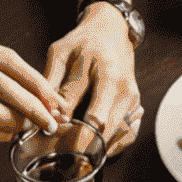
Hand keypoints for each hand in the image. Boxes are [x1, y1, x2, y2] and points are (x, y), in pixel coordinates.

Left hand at [44, 6, 141, 154]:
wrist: (111, 31)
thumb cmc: (84, 42)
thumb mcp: (61, 54)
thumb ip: (51, 83)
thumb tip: (44, 114)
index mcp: (107, 75)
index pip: (90, 115)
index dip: (71, 130)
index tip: (54, 136)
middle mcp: (125, 91)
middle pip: (105, 131)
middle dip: (83, 143)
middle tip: (63, 151)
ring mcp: (134, 101)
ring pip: (116, 137)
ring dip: (97, 146)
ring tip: (76, 149)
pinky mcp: (137, 108)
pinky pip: (127, 136)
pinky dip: (111, 145)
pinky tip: (95, 145)